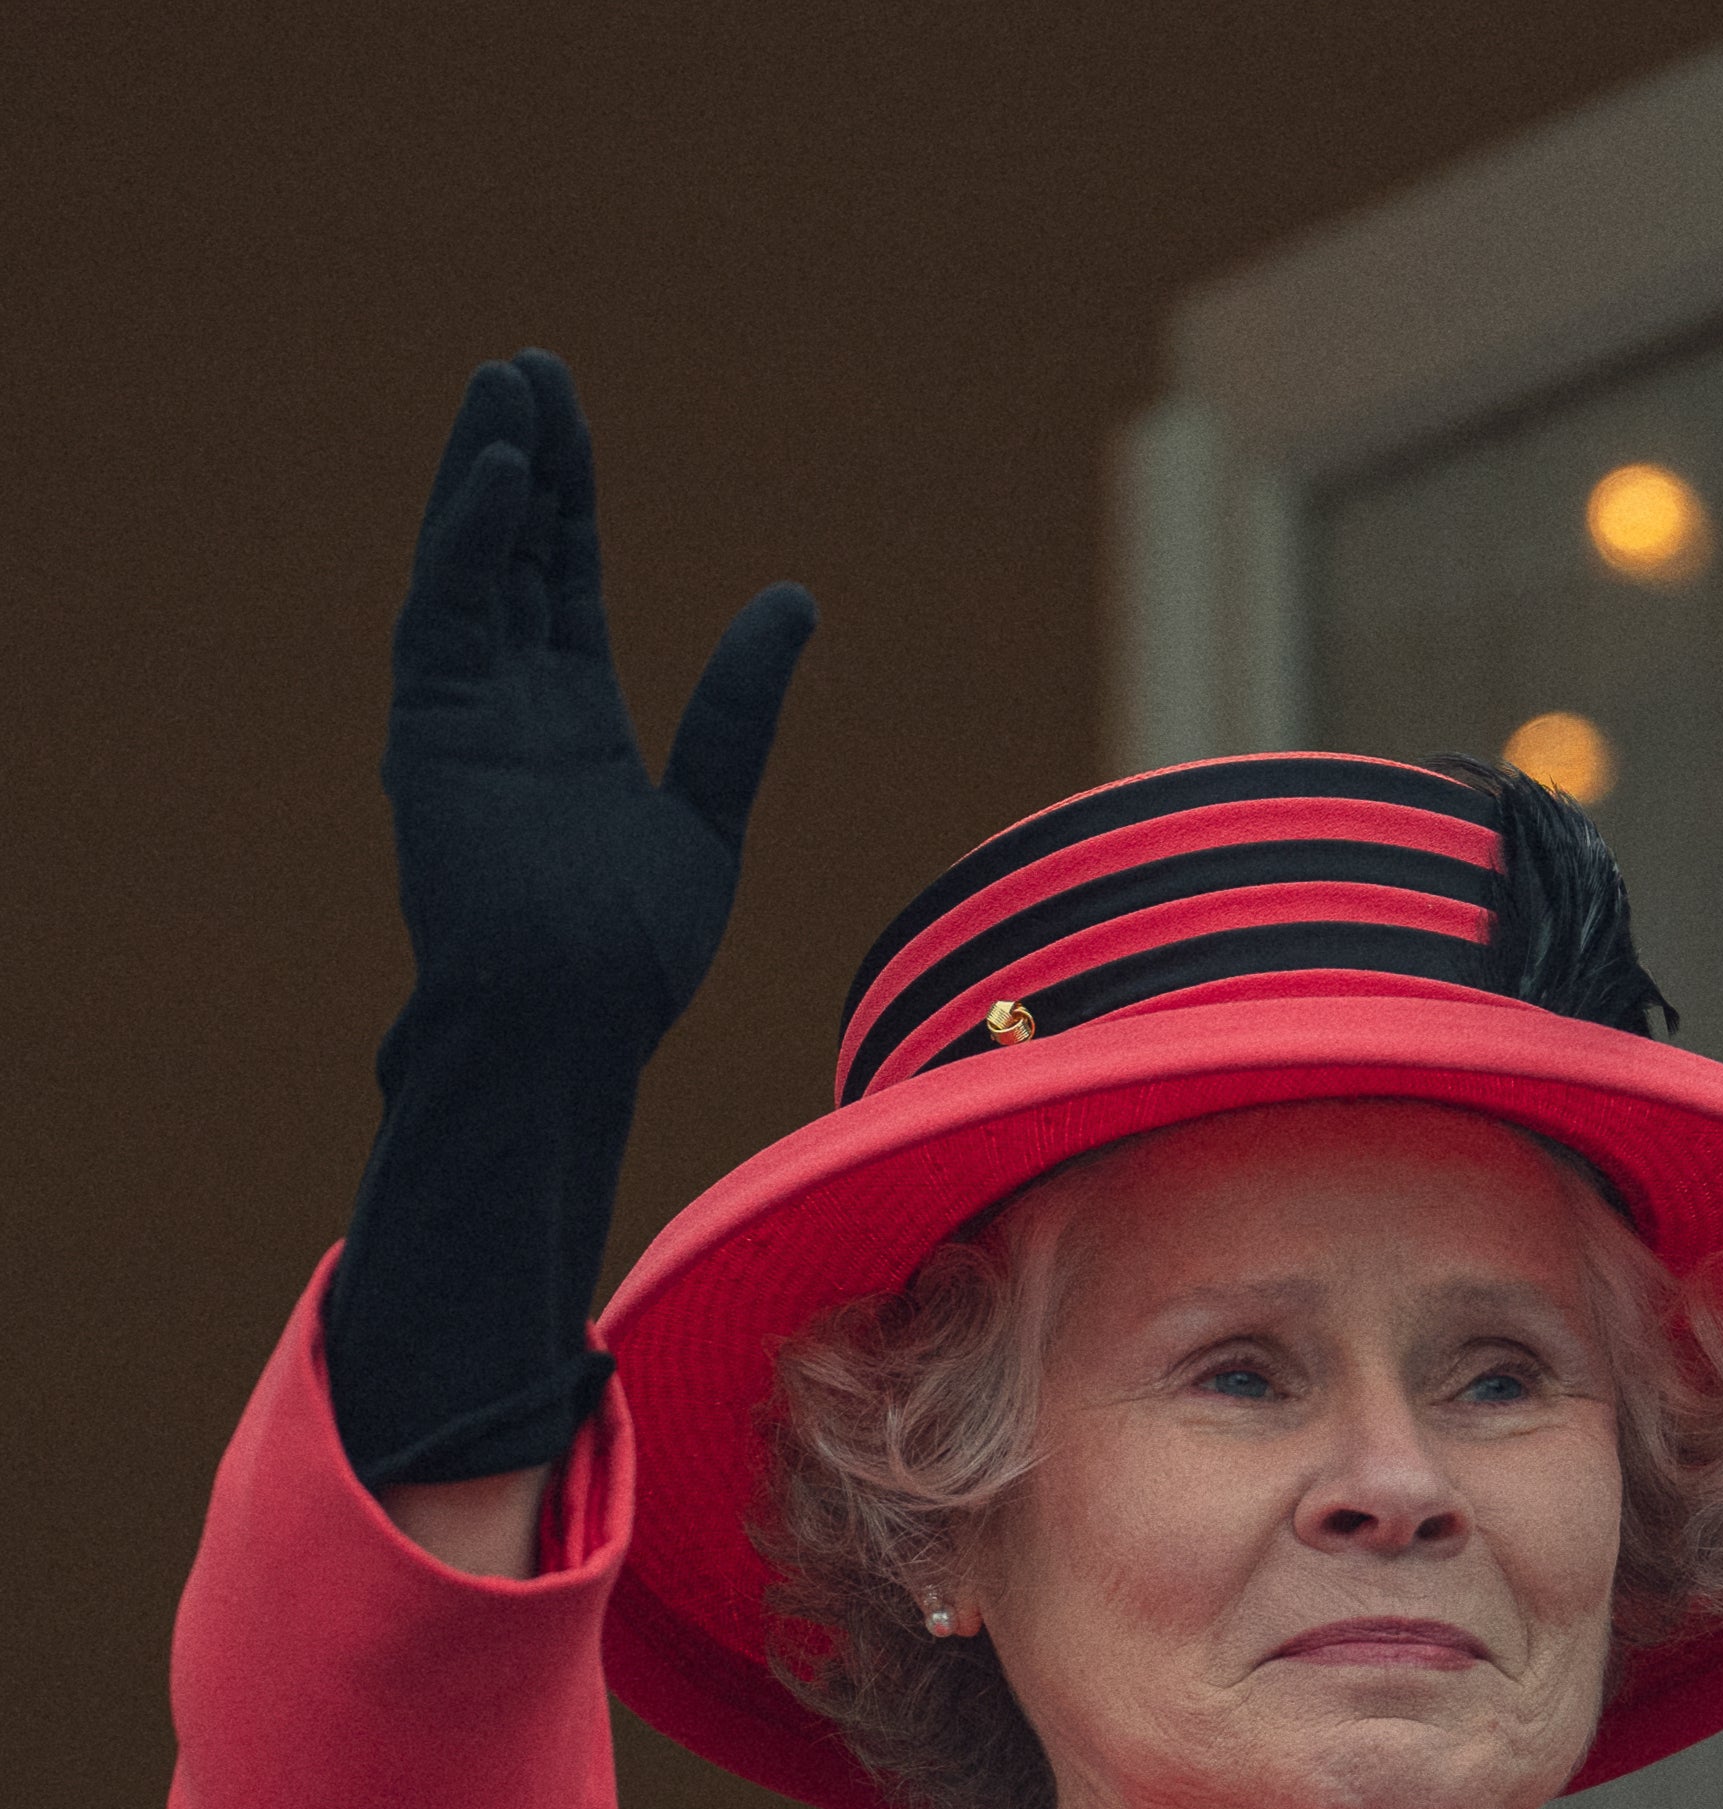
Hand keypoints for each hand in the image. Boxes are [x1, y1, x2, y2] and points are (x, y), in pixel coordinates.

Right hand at [385, 349, 813, 1045]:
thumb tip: (793, 598)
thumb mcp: (710, 807)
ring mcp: (462, 712)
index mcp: (571, 723)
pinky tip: (501, 469)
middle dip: (525, 462)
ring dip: (485, 472)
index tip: (571, 418)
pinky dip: (468, 538)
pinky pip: (445, 612)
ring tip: (506, 383)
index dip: (570, 499)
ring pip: (470, 562)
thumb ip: (741, 702)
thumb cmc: (632, 952)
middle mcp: (508, 704)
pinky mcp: (428, 728)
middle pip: (513, 553)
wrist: (568, 1026)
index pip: (564, 581)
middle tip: (531, 367)